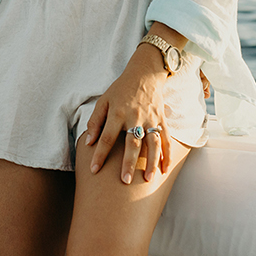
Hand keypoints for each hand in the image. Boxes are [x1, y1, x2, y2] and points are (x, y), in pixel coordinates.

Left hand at [85, 46, 170, 184]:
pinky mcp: (162, 120)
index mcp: (118, 113)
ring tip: (148, 180)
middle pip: (132, 143)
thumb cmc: (120, 90)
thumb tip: (88, 142)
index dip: (99, 154)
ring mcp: (151, 119)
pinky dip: (167, 155)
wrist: (145, 74)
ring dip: (151, 162)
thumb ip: (95, 121)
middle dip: (128, 163)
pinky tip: (165, 170)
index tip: (93, 170)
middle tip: (125, 181)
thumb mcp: (103, 100)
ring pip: (152, 144)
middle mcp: (135, 117)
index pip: (106, 137)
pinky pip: (166, 139)